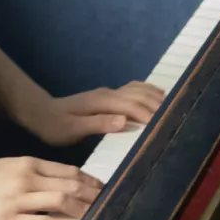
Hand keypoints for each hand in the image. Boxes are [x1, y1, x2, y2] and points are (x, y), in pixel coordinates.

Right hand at [0, 157, 103, 219]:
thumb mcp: (10, 166)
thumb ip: (35, 171)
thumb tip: (66, 181)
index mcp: (27, 163)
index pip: (66, 171)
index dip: (88, 180)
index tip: (102, 188)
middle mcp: (26, 179)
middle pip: (68, 186)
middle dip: (91, 195)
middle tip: (107, 203)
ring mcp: (18, 201)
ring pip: (59, 203)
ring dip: (82, 210)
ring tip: (95, 216)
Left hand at [27, 81, 166, 146]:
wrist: (41, 113)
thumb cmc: (55, 127)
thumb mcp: (72, 130)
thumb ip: (98, 124)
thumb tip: (124, 120)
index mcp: (101, 102)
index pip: (132, 105)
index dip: (150, 115)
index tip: (165, 125)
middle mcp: (108, 94)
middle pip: (140, 96)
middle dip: (159, 106)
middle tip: (178, 118)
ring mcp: (108, 93)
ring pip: (138, 90)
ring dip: (156, 97)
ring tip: (174, 108)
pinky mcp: (108, 96)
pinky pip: (133, 90)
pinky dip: (148, 92)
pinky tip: (158, 97)